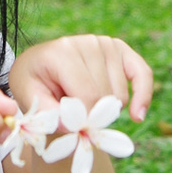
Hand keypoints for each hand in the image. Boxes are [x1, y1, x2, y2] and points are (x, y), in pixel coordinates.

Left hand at [9, 35, 152, 124]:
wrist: (39, 67)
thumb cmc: (34, 85)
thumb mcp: (28, 98)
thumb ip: (47, 114)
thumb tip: (75, 126)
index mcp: (62, 52)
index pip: (87, 95)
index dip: (83, 120)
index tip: (71, 129)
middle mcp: (88, 42)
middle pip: (105, 97)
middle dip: (92, 115)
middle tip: (73, 113)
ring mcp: (106, 44)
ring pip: (119, 95)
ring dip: (105, 109)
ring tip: (83, 101)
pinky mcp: (120, 49)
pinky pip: (143, 75)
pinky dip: (143, 97)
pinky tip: (137, 116)